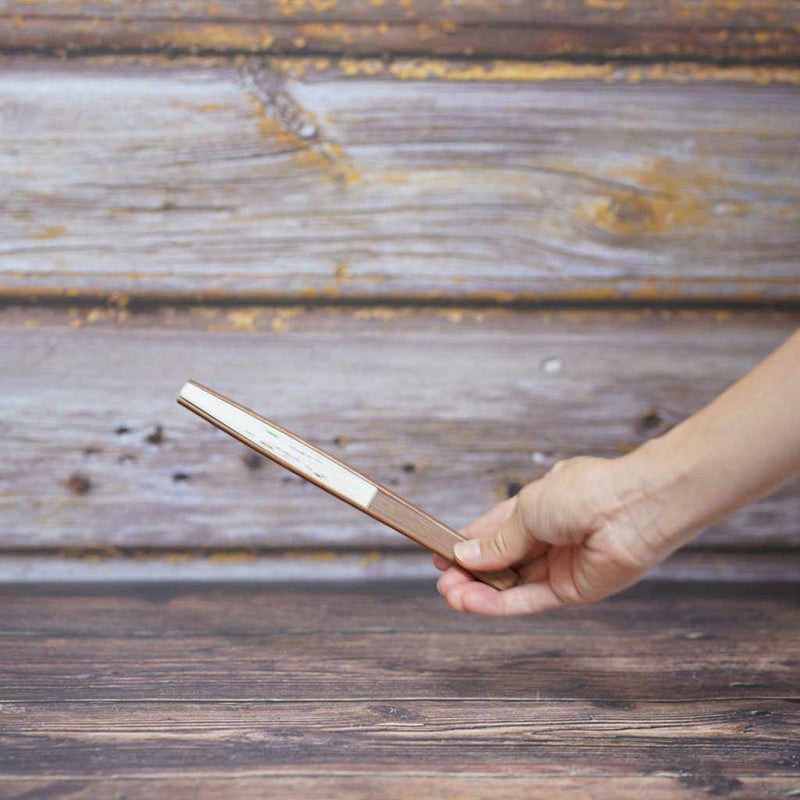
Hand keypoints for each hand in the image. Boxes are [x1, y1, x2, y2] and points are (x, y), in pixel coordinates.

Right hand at [435, 455, 672, 615]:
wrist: (633, 508)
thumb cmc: (584, 493)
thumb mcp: (527, 510)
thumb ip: (498, 540)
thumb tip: (465, 555)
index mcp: (541, 506)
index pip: (497, 528)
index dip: (470, 543)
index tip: (443, 553)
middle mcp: (550, 536)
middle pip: (503, 559)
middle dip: (471, 570)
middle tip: (443, 580)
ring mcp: (561, 564)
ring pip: (513, 583)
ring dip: (480, 590)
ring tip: (449, 593)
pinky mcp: (573, 590)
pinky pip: (529, 599)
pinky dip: (499, 603)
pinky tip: (472, 602)